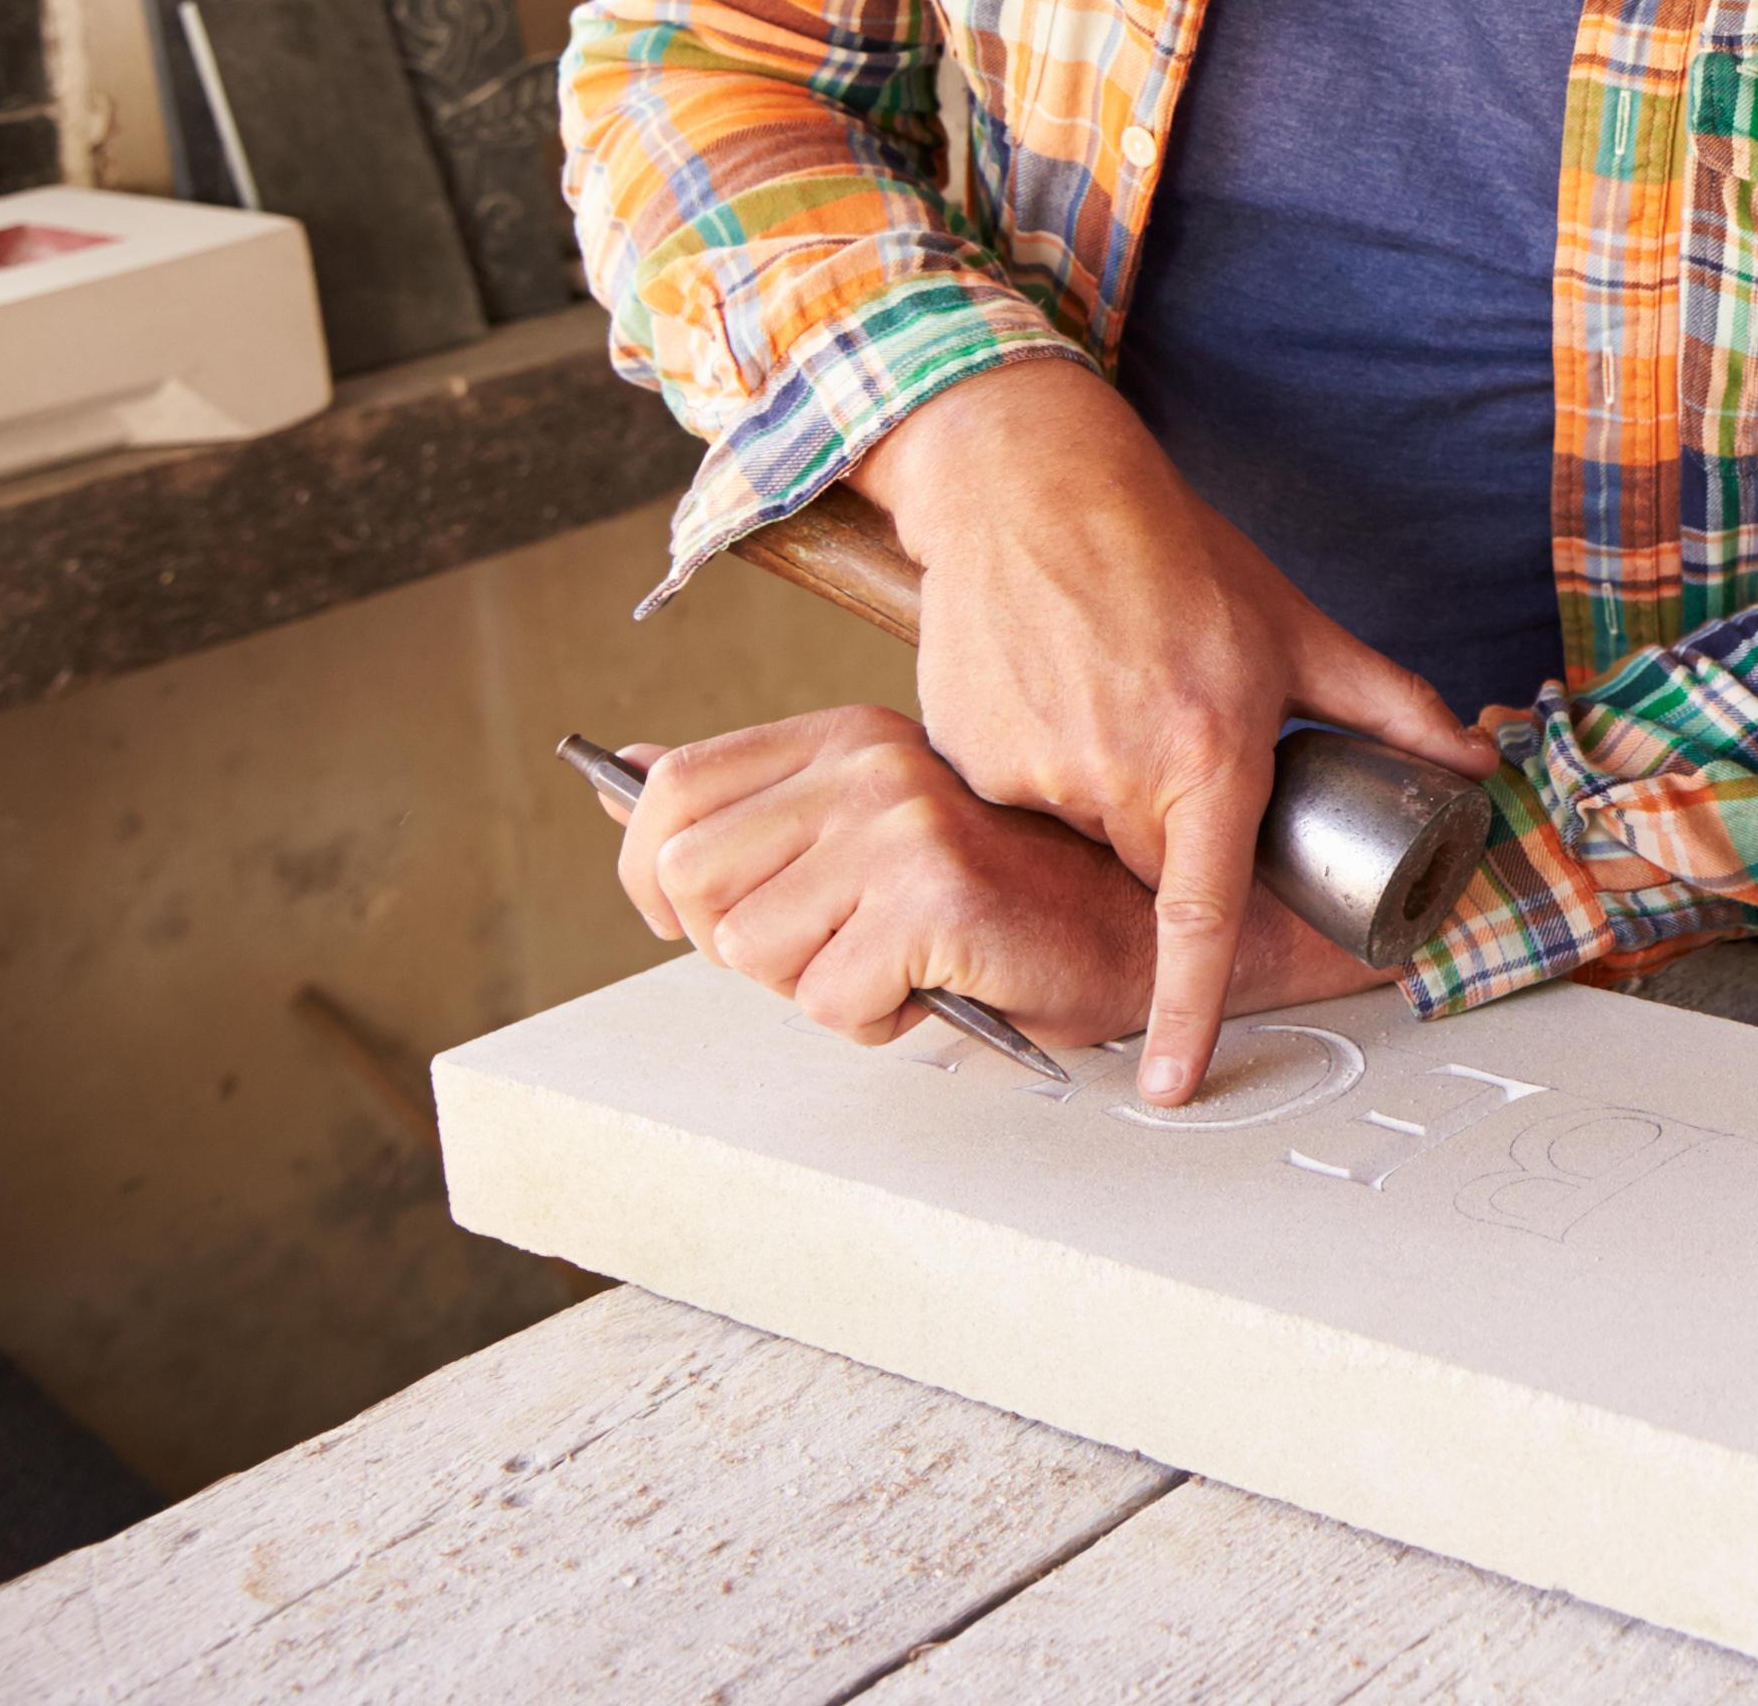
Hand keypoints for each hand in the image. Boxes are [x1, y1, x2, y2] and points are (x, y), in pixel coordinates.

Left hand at [604, 707, 1145, 1048]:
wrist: (1131, 932)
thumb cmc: (996, 897)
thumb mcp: (863, 830)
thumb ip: (751, 803)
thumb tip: (626, 771)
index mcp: (846, 737)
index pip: (673, 787)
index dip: (649, 873)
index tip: (691, 920)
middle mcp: (870, 765)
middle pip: (689, 876)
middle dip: (738, 943)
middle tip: (828, 946)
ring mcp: (902, 827)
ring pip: (749, 951)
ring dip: (812, 987)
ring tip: (891, 961)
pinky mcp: (934, 898)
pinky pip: (826, 1001)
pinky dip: (871, 1019)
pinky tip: (931, 983)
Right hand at [850, 360, 1488, 1103]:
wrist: (1031, 483)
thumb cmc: (1170, 550)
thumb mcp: (1295, 626)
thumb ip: (1390, 705)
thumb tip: (1475, 762)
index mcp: (1207, 754)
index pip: (1200, 916)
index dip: (1192, 1012)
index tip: (1177, 1084)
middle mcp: (1115, 774)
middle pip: (1148, 867)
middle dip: (1168, 829)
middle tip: (1171, 734)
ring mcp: (1030, 768)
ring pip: (1081, 833)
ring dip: (1103, 790)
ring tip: (1115, 690)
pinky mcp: (966, 754)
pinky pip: (1020, 798)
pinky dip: (1044, 764)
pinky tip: (1061, 686)